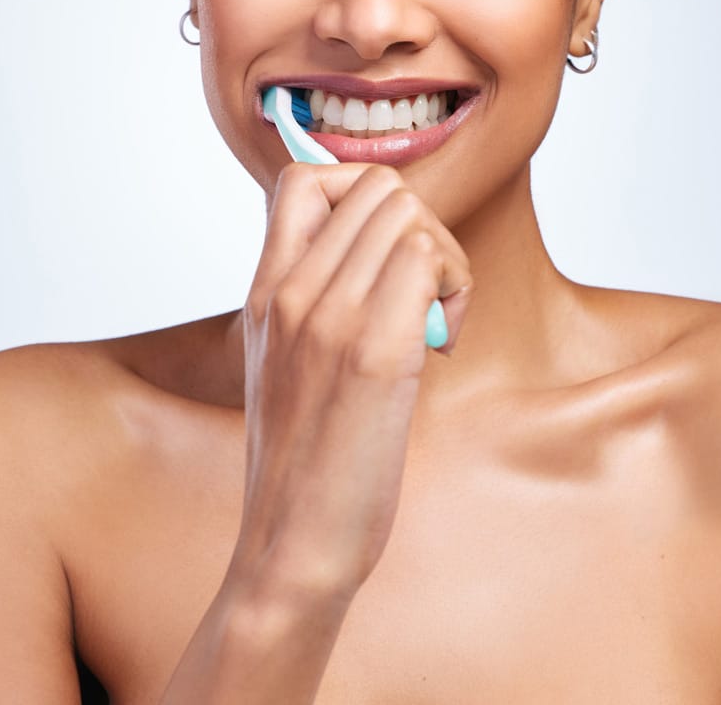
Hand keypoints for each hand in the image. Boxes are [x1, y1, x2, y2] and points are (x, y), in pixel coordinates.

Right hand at [230, 163, 471, 603]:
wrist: (292, 542)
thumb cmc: (301, 457)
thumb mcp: (278, 358)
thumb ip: (308, 296)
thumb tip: (369, 249)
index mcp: (265, 290)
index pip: (305, 177)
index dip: (362, 193)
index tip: (384, 251)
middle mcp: (292, 292)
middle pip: (378, 186)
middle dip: (421, 227)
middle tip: (424, 293)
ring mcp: (330, 318)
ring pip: (410, 215)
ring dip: (445, 259)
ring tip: (434, 321)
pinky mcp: (376, 352)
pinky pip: (429, 262)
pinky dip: (455, 291)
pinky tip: (442, 344)